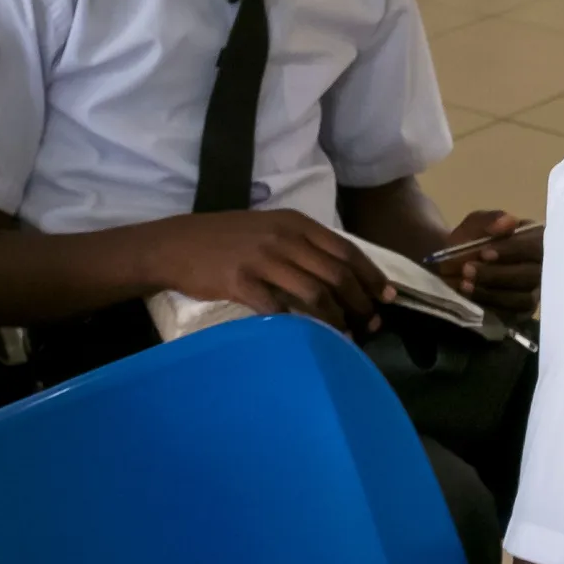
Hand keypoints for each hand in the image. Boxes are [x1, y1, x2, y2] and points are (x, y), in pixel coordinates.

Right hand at [162, 210, 389, 329]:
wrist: (175, 245)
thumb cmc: (226, 239)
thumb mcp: (270, 229)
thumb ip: (304, 246)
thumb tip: (343, 275)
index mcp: (296, 223)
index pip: (346, 250)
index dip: (371, 276)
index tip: (388, 297)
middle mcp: (285, 238)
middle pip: (337, 273)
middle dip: (361, 302)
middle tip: (371, 324)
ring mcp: (263, 259)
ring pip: (315, 293)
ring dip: (336, 318)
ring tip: (347, 335)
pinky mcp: (242, 282)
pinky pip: (279, 309)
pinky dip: (299, 327)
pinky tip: (310, 339)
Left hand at [437, 209, 540, 314]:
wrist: (452, 267)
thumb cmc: (470, 242)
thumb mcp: (474, 226)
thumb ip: (488, 220)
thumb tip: (509, 221)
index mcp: (535, 240)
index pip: (537, 246)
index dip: (514, 250)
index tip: (484, 253)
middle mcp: (542, 267)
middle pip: (533, 275)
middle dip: (498, 274)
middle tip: (467, 269)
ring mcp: (534, 292)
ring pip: (523, 298)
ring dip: (493, 292)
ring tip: (464, 284)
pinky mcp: (522, 313)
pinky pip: (512, 315)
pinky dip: (490, 306)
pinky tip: (470, 298)